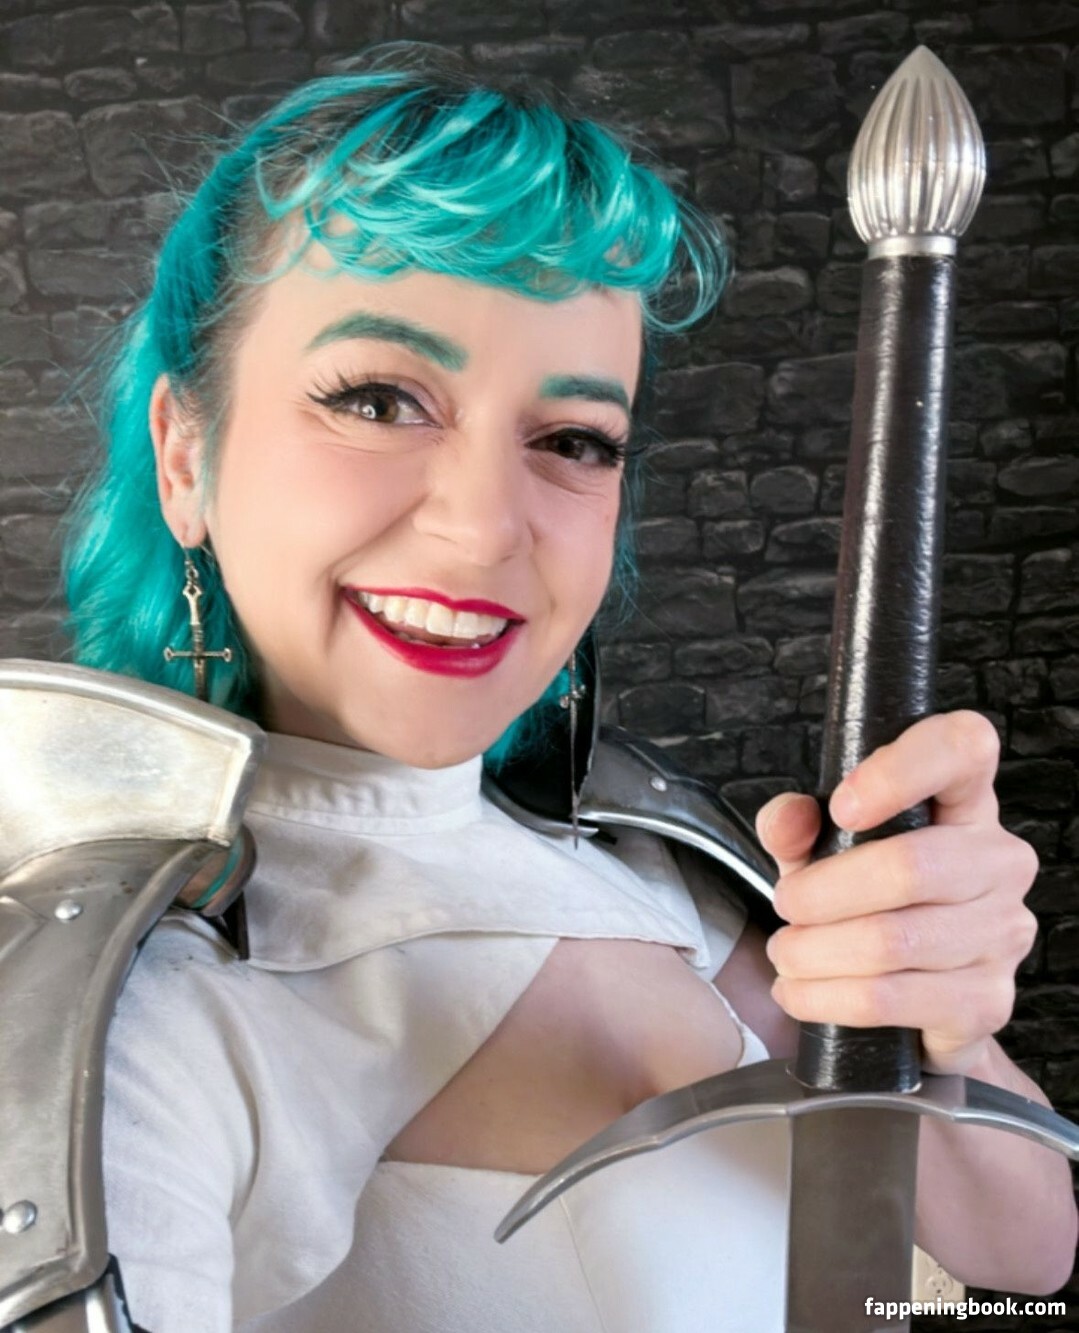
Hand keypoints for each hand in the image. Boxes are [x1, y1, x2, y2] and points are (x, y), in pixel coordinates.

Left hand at [754, 711, 1039, 1074]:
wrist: (911, 1002)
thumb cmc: (867, 900)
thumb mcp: (822, 849)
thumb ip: (795, 824)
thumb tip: (787, 819)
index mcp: (964, 800)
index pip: (962, 748)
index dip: (901, 770)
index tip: (842, 808)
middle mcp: (999, 860)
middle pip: (909, 866)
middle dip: (820, 893)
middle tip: (785, 907)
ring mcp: (1003, 933)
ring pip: (891, 940)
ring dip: (814, 952)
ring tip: (786, 954)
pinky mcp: (987, 1000)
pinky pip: (891, 999)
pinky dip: (826, 997)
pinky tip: (801, 991)